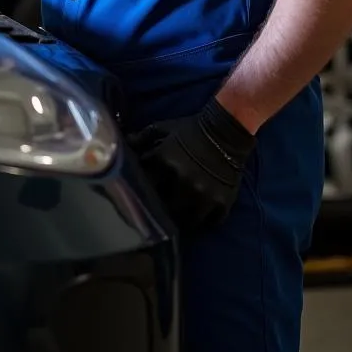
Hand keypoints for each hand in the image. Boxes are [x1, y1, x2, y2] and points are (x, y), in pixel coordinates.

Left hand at [129, 97, 255, 233]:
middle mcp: (183, 180)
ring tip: (178, 222)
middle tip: (158, 215)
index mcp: (165, 161)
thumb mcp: (164, 128)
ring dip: (182, 221)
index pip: (144, 184)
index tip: (139, 196)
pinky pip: (211, 222)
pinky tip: (199, 218)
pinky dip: (205, 221)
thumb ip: (143, 138)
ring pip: (188, 221)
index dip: (140, 191)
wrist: (227, 129)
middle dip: (160, 211)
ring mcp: (204, 193)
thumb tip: (124, 144)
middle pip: (164, 208)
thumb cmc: (191, 129)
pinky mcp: (222, 201)